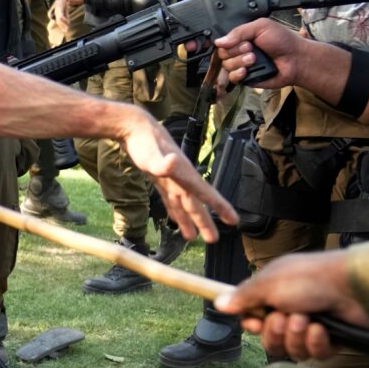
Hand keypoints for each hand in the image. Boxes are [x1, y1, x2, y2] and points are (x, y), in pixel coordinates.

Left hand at [116, 109, 235, 241]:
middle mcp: (181, 178)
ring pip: (182, 204)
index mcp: (184, 175)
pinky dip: (174, 210)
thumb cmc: (144, 141)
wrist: (134, 127)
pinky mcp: (159, 178)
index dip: (221, 207)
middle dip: (205, 222)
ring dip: (188, 220)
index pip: (206, 194)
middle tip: (213, 239)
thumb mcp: (151, 154)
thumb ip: (162, 163)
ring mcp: (170, 178)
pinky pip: (170, 199)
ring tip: (194, 238)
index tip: (234, 220)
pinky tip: (176, 220)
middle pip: (195, 204)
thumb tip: (172, 163)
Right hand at [214, 18, 308, 86]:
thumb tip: (219, 41)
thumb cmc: (283, 41)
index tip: (243, 41)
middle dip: (236, 51)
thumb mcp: (261, 26)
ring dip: (240, 62)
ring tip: (254, 59)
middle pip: (223, 54)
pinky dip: (238, 74)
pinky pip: (232, 79)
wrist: (296, 59)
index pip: (223, 42)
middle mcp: (240, 52)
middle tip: (251, 48)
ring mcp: (243, 65)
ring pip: (227, 66)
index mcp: (242, 38)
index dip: (229, 43)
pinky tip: (246, 70)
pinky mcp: (246, 78)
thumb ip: (239, 31)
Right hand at [217, 251, 368, 360]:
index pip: (253, 317)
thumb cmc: (311, 278)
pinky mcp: (331, 340)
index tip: (256, 321)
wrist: (355, 287)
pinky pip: (314, 354)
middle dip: (275, 332)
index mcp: (274, 293)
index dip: (253, 324)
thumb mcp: (269, 283)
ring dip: (296, 336)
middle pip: (269, 339)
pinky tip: (322, 329)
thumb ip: (244, 296)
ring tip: (307, 321)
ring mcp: (311, 326)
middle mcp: (291, 310)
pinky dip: (316, 343)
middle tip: (285, 317)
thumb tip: (219, 303)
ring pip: (291, 349)